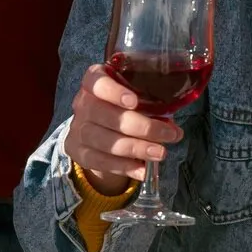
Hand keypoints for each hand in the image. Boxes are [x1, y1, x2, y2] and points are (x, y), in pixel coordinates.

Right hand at [63, 63, 182, 195]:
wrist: (97, 130)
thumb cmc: (123, 107)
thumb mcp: (135, 97)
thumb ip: (151, 104)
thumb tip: (174, 129)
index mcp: (94, 81)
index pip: (96, 82)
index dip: (114, 92)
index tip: (134, 101)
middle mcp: (82, 103)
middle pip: (105, 115)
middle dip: (141, 127)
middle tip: (169, 134)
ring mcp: (77, 129)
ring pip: (106, 141)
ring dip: (136, 148)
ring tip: (161, 153)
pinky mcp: (78, 152)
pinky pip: (100, 162)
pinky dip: (125, 167)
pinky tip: (143, 170)